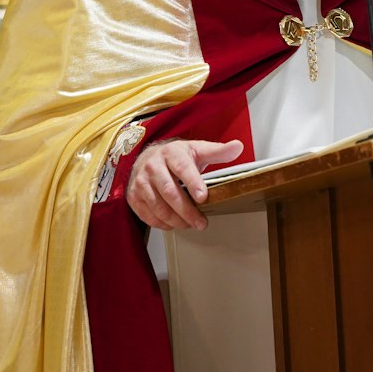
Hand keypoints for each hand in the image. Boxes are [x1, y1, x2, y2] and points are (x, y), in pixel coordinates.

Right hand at [125, 138, 244, 231]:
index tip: (203, 197)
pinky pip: (148, 215)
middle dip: (187, 211)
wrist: (146, 158)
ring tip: (190, 225)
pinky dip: (162, 223)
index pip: (182, 168)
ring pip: (158, 206)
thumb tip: (238, 147)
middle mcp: (153, 166)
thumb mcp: (197, 150)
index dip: (193, 183)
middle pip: (169, 192)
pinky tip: (174, 224)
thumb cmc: (175, 157)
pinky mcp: (134, 196)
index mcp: (172, 153)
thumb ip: (218, 151)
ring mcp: (141, 181)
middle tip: (201, 222)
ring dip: (176, 220)